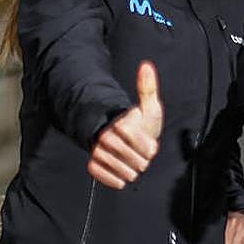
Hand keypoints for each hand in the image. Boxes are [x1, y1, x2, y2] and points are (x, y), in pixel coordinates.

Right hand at [87, 61, 162, 188]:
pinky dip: (118, 178)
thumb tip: (146, 65)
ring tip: (132, 160)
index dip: (148, 145)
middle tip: (141, 153)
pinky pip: (108, 178)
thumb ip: (148, 88)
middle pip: (133, 159)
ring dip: (132, 169)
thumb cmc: (140, 123)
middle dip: (142, 159)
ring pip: (123, 171)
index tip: (150, 143)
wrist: (123, 137)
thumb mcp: (149, 106)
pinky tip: (123, 170)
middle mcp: (105, 137)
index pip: (138, 141)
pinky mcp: (93, 165)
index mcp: (119, 122)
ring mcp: (97, 151)